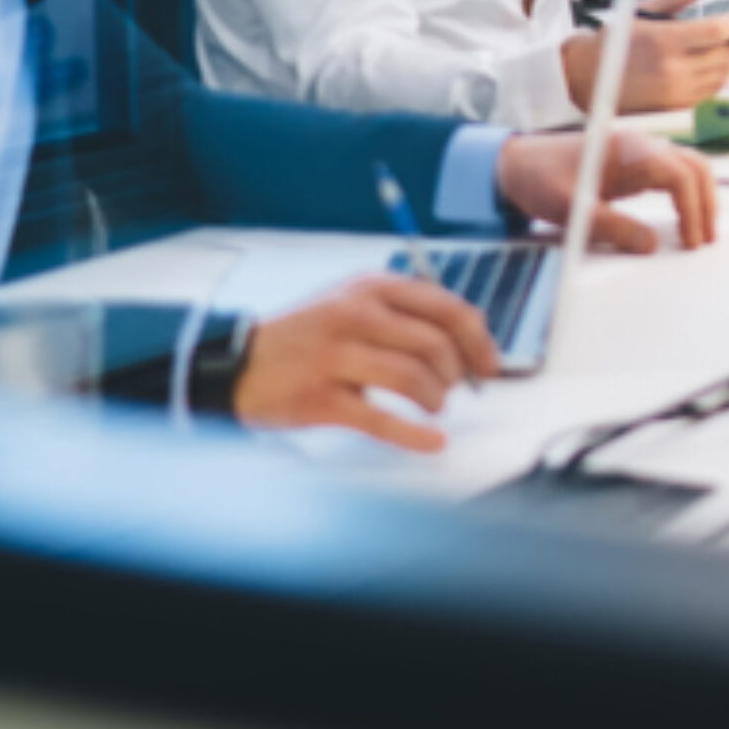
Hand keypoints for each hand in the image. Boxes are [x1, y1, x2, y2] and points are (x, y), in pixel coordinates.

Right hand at [232, 272, 500, 454]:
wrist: (237, 364)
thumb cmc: (306, 337)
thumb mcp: (352, 303)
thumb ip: (405, 314)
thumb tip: (467, 341)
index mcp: (371, 288)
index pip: (447, 308)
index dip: (479, 339)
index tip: (491, 363)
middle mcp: (355, 316)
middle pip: (436, 345)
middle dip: (459, 373)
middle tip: (457, 388)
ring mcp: (337, 357)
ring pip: (414, 378)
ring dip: (436, 399)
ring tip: (434, 406)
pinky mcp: (322, 399)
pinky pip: (382, 420)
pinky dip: (415, 434)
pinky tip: (433, 440)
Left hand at [496, 128, 721, 251]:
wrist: (517, 164)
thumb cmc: (540, 180)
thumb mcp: (572, 210)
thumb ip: (613, 227)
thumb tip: (653, 245)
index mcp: (628, 150)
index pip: (680, 176)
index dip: (693, 210)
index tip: (691, 242)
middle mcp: (640, 144)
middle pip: (695, 166)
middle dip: (707, 203)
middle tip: (707, 239)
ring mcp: (639, 151)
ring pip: (689, 167)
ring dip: (701, 196)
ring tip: (702, 231)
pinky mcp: (634, 162)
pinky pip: (674, 173)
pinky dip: (687, 193)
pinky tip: (684, 216)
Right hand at [561, 4, 728, 112]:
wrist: (587, 77)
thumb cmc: (615, 40)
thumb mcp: (644, 9)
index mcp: (664, 41)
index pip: (717, 30)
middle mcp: (672, 69)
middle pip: (727, 53)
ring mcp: (676, 91)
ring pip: (725, 73)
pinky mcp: (677, 106)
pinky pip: (713, 89)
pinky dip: (726, 72)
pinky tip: (728, 58)